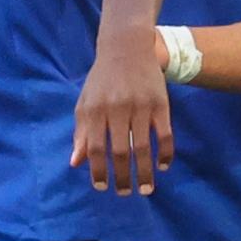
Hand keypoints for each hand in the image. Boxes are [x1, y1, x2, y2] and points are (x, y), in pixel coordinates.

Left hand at [71, 33, 173, 194]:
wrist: (127, 47)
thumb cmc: (102, 79)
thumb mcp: (85, 102)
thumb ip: (81, 132)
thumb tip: (76, 163)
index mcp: (95, 110)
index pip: (95, 148)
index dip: (98, 171)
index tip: (102, 187)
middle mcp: (117, 109)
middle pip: (119, 152)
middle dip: (122, 178)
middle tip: (125, 193)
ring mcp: (140, 106)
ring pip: (143, 147)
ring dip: (144, 172)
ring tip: (145, 189)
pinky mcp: (160, 104)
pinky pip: (165, 135)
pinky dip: (165, 154)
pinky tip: (162, 166)